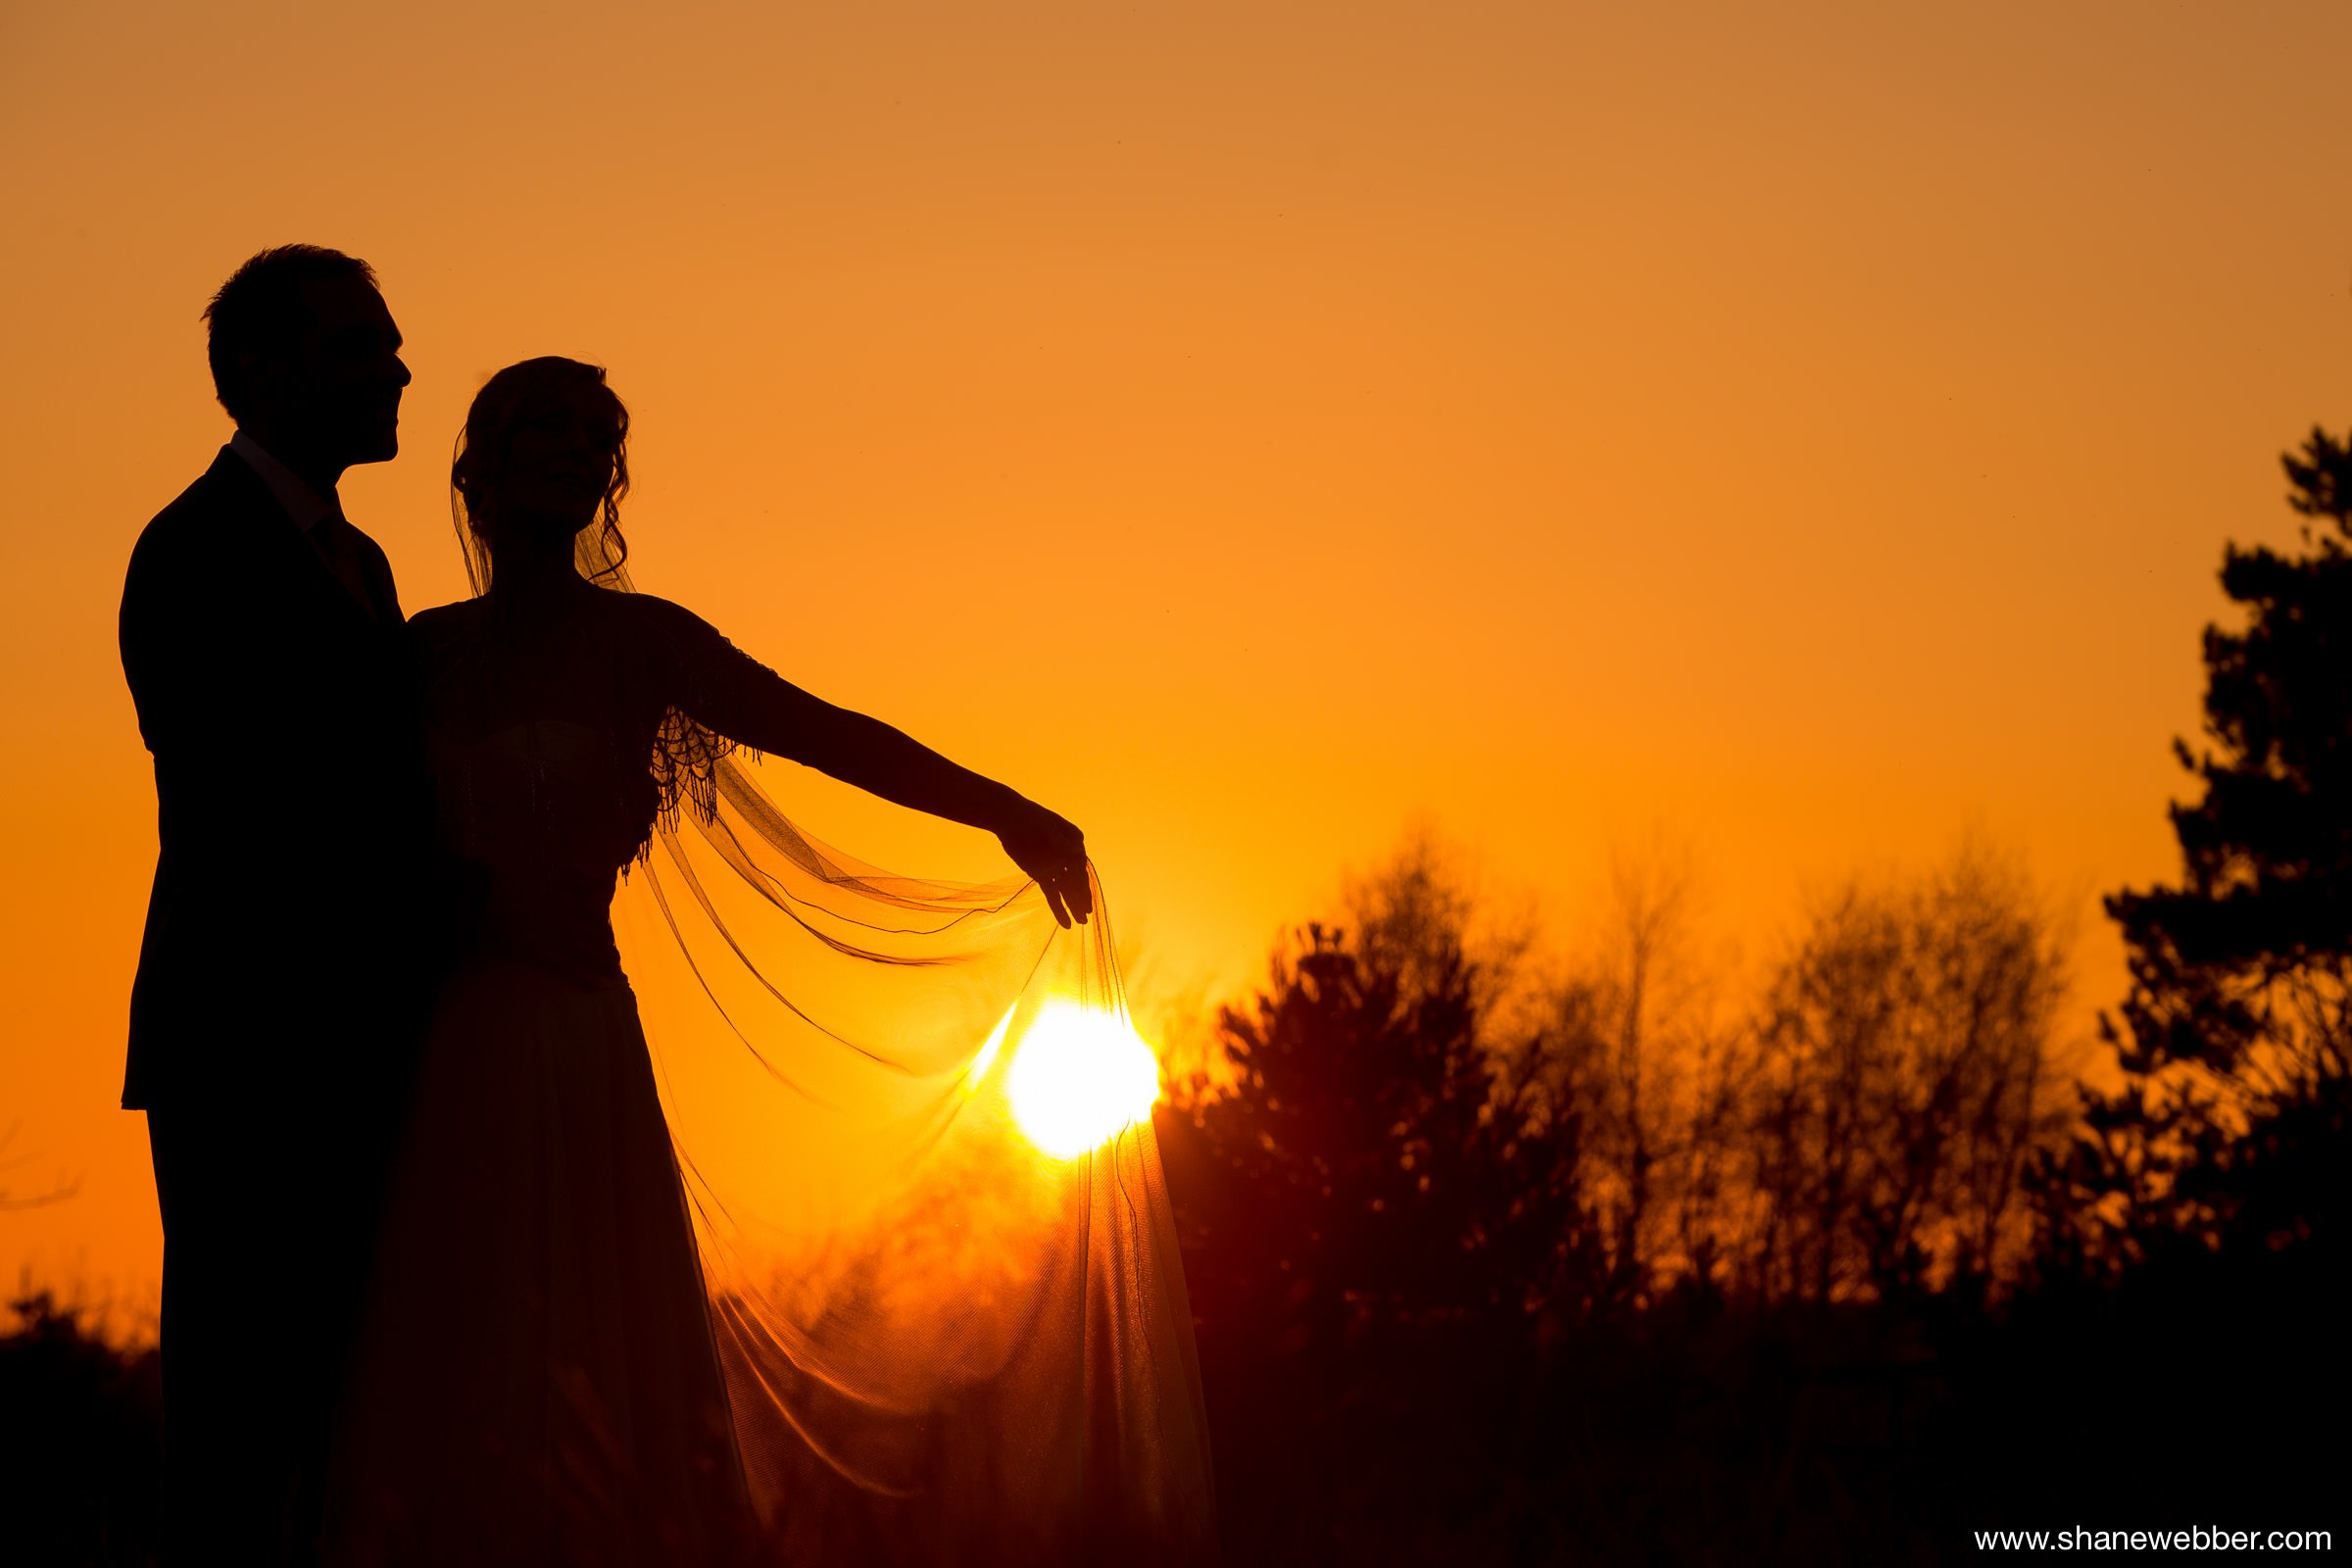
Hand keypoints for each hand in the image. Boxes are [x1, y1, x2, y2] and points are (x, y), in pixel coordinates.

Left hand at [997, 798, 1092, 928]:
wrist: (1009, 818)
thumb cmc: (1030, 817)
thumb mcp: (1046, 827)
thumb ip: (1061, 841)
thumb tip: (1078, 852)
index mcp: (1075, 843)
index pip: (1080, 866)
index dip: (1082, 882)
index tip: (1083, 896)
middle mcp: (1068, 857)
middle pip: (1075, 881)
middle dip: (1081, 898)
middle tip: (1087, 915)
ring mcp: (1055, 868)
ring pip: (1065, 891)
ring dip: (1073, 906)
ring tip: (1081, 922)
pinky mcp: (1042, 876)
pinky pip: (1052, 895)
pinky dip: (1058, 908)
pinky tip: (1065, 923)